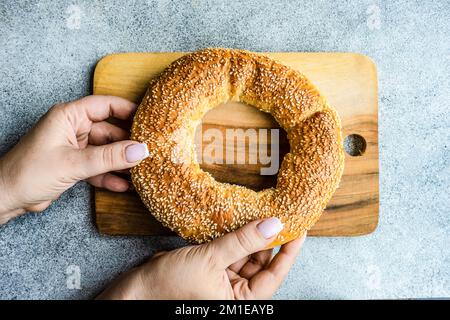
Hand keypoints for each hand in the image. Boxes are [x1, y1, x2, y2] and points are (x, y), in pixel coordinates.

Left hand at [0, 95, 148, 222]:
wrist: (6, 198)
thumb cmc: (28, 172)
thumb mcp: (74, 163)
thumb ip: (109, 157)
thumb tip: (140, 150)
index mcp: (68, 116)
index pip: (105, 105)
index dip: (128, 110)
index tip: (149, 119)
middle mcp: (73, 128)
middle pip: (109, 130)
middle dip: (128, 143)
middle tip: (150, 151)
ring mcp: (74, 147)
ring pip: (106, 151)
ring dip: (121, 162)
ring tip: (142, 170)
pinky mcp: (74, 164)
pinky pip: (98, 167)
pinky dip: (110, 175)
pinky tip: (124, 185)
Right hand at [98, 218, 305, 299]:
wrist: (136, 289)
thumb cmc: (169, 286)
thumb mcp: (210, 260)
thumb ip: (242, 242)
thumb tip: (273, 225)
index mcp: (241, 302)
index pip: (274, 275)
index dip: (288, 251)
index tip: (299, 229)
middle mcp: (235, 294)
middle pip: (261, 263)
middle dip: (268, 238)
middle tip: (278, 213)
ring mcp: (224, 281)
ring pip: (246, 254)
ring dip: (251, 235)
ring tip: (261, 212)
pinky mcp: (212, 269)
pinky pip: (230, 251)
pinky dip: (235, 236)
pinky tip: (240, 219)